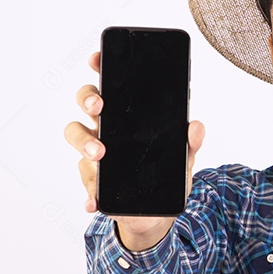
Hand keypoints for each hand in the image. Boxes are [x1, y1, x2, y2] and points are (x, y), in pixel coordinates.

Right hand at [63, 51, 204, 250]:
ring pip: (76, 134)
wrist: (154, 214)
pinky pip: (85, 181)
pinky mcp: (92, 180)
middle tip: (100, 108)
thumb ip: (190, 143)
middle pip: (86, 103)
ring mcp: (95, 153)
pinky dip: (89, 190)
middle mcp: (106, 129)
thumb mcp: (183, 159)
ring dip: (84, 142)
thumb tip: (196, 127)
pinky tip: (94, 198)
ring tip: (98, 155)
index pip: (110, 85)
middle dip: (89, 100)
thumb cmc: (164, 177)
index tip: (97, 59)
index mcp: (127, 117)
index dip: (100, 68)